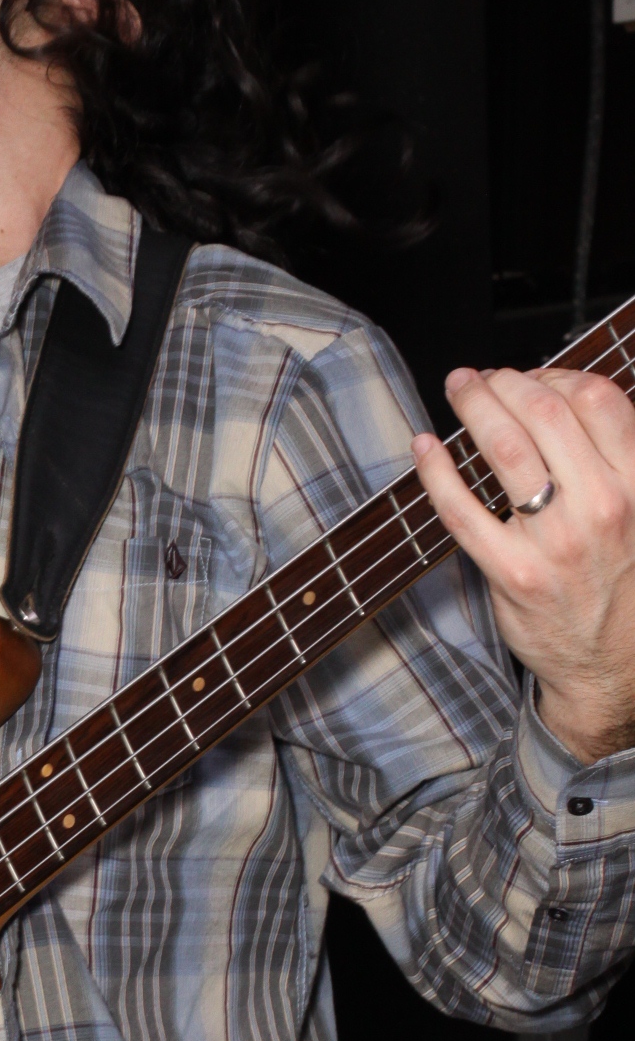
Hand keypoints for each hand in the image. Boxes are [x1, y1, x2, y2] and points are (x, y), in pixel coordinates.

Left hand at [412, 363, 634, 763]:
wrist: (609, 667)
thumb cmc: (619, 583)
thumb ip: (613, 462)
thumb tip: (563, 400)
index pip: (597, 400)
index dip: (558, 373)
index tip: (534, 375)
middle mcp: (602, 508)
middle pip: (545, 412)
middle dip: (507, 381)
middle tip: (484, 378)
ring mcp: (554, 542)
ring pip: (505, 449)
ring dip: (474, 407)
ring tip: (459, 390)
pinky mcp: (511, 573)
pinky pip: (461, 509)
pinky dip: (436, 470)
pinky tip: (426, 447)